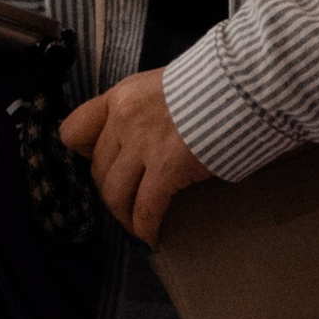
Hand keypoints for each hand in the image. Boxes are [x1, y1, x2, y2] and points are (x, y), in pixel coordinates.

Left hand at [59, 68, 206, 242]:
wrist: (245, 83)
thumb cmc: (216, 83)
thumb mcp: (167, 86)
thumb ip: (148, 110)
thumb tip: (150, 135)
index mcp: (121, 97)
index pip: (73, 131)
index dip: (85, 154)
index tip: (105, 164)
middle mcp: (123, 120)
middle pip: (98, 169)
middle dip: (110, 190)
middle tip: (127, 202)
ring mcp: (142, 145)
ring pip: (114, 193)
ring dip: (123, 215)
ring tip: (136, 225)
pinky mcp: (167, 168)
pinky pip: (145, 208)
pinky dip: (145, 227)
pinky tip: (152, 236)